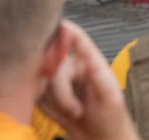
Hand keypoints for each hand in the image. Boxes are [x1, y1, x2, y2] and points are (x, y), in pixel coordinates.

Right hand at [39, 20, 139, 139]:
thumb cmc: (112, 119)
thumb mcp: (111, 98)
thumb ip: (99, 76)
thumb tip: (90, 58)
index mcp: (89, 61)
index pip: (74, 37)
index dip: (62, 30)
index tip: (53, 31)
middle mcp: (71, 67)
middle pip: (51, 64)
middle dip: (60, 91)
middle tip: (76, 110)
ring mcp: (57, 82)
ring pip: (41, 83)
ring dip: (55, 103)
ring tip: (75, 115)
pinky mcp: (46, 97)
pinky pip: (36, 98)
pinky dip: (48, 109)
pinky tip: (63, 117)